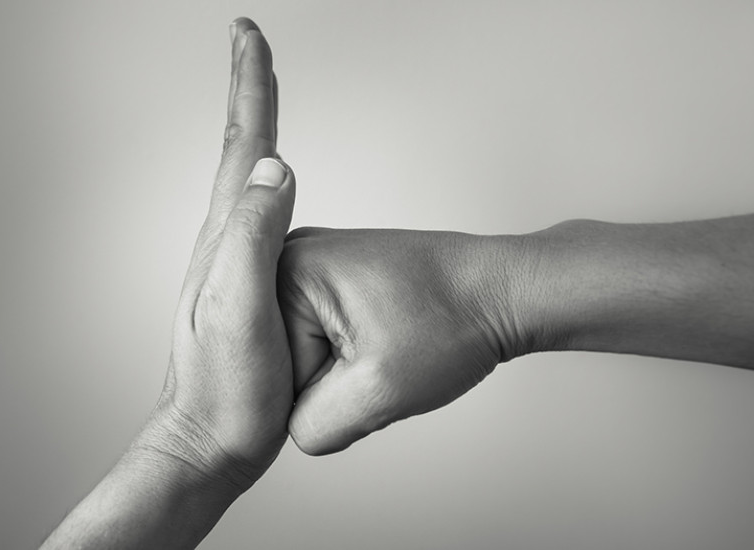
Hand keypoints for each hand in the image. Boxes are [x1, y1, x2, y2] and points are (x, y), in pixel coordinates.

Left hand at [141, 17, 293, 485]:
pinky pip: (265, 219)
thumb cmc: (227, 388)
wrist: (212, 441)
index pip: (241, 149)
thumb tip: (274, 167)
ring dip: (256, 131)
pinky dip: (269, 183)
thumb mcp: (238, 309)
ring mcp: (240, 264)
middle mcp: (228, 242)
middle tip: (253, 46)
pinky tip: (275, 186)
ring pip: (252, 182)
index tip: (250, 37)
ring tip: (262, 93)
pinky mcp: (257, 288)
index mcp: (227, 238)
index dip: (250, 89)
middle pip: (242, 152)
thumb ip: (252, 237)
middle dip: (251, 94)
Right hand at [278, 228, 524, 454]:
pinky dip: (352, 350)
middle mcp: (289, 256)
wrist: (503, 289)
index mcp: (285, 271)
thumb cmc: (454, 321)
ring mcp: (313, 263)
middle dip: (330, 379)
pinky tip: (385, 337)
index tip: (366, 372)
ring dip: (343, 367)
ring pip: (304, 351)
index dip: (321, 392)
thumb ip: (312, 426)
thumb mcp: (377, 391)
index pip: (268, 374)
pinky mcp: (334, 275)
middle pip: (281, 359)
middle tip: (380, 360)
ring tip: (386, 345)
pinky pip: (322, 335)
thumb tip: (289, 427)